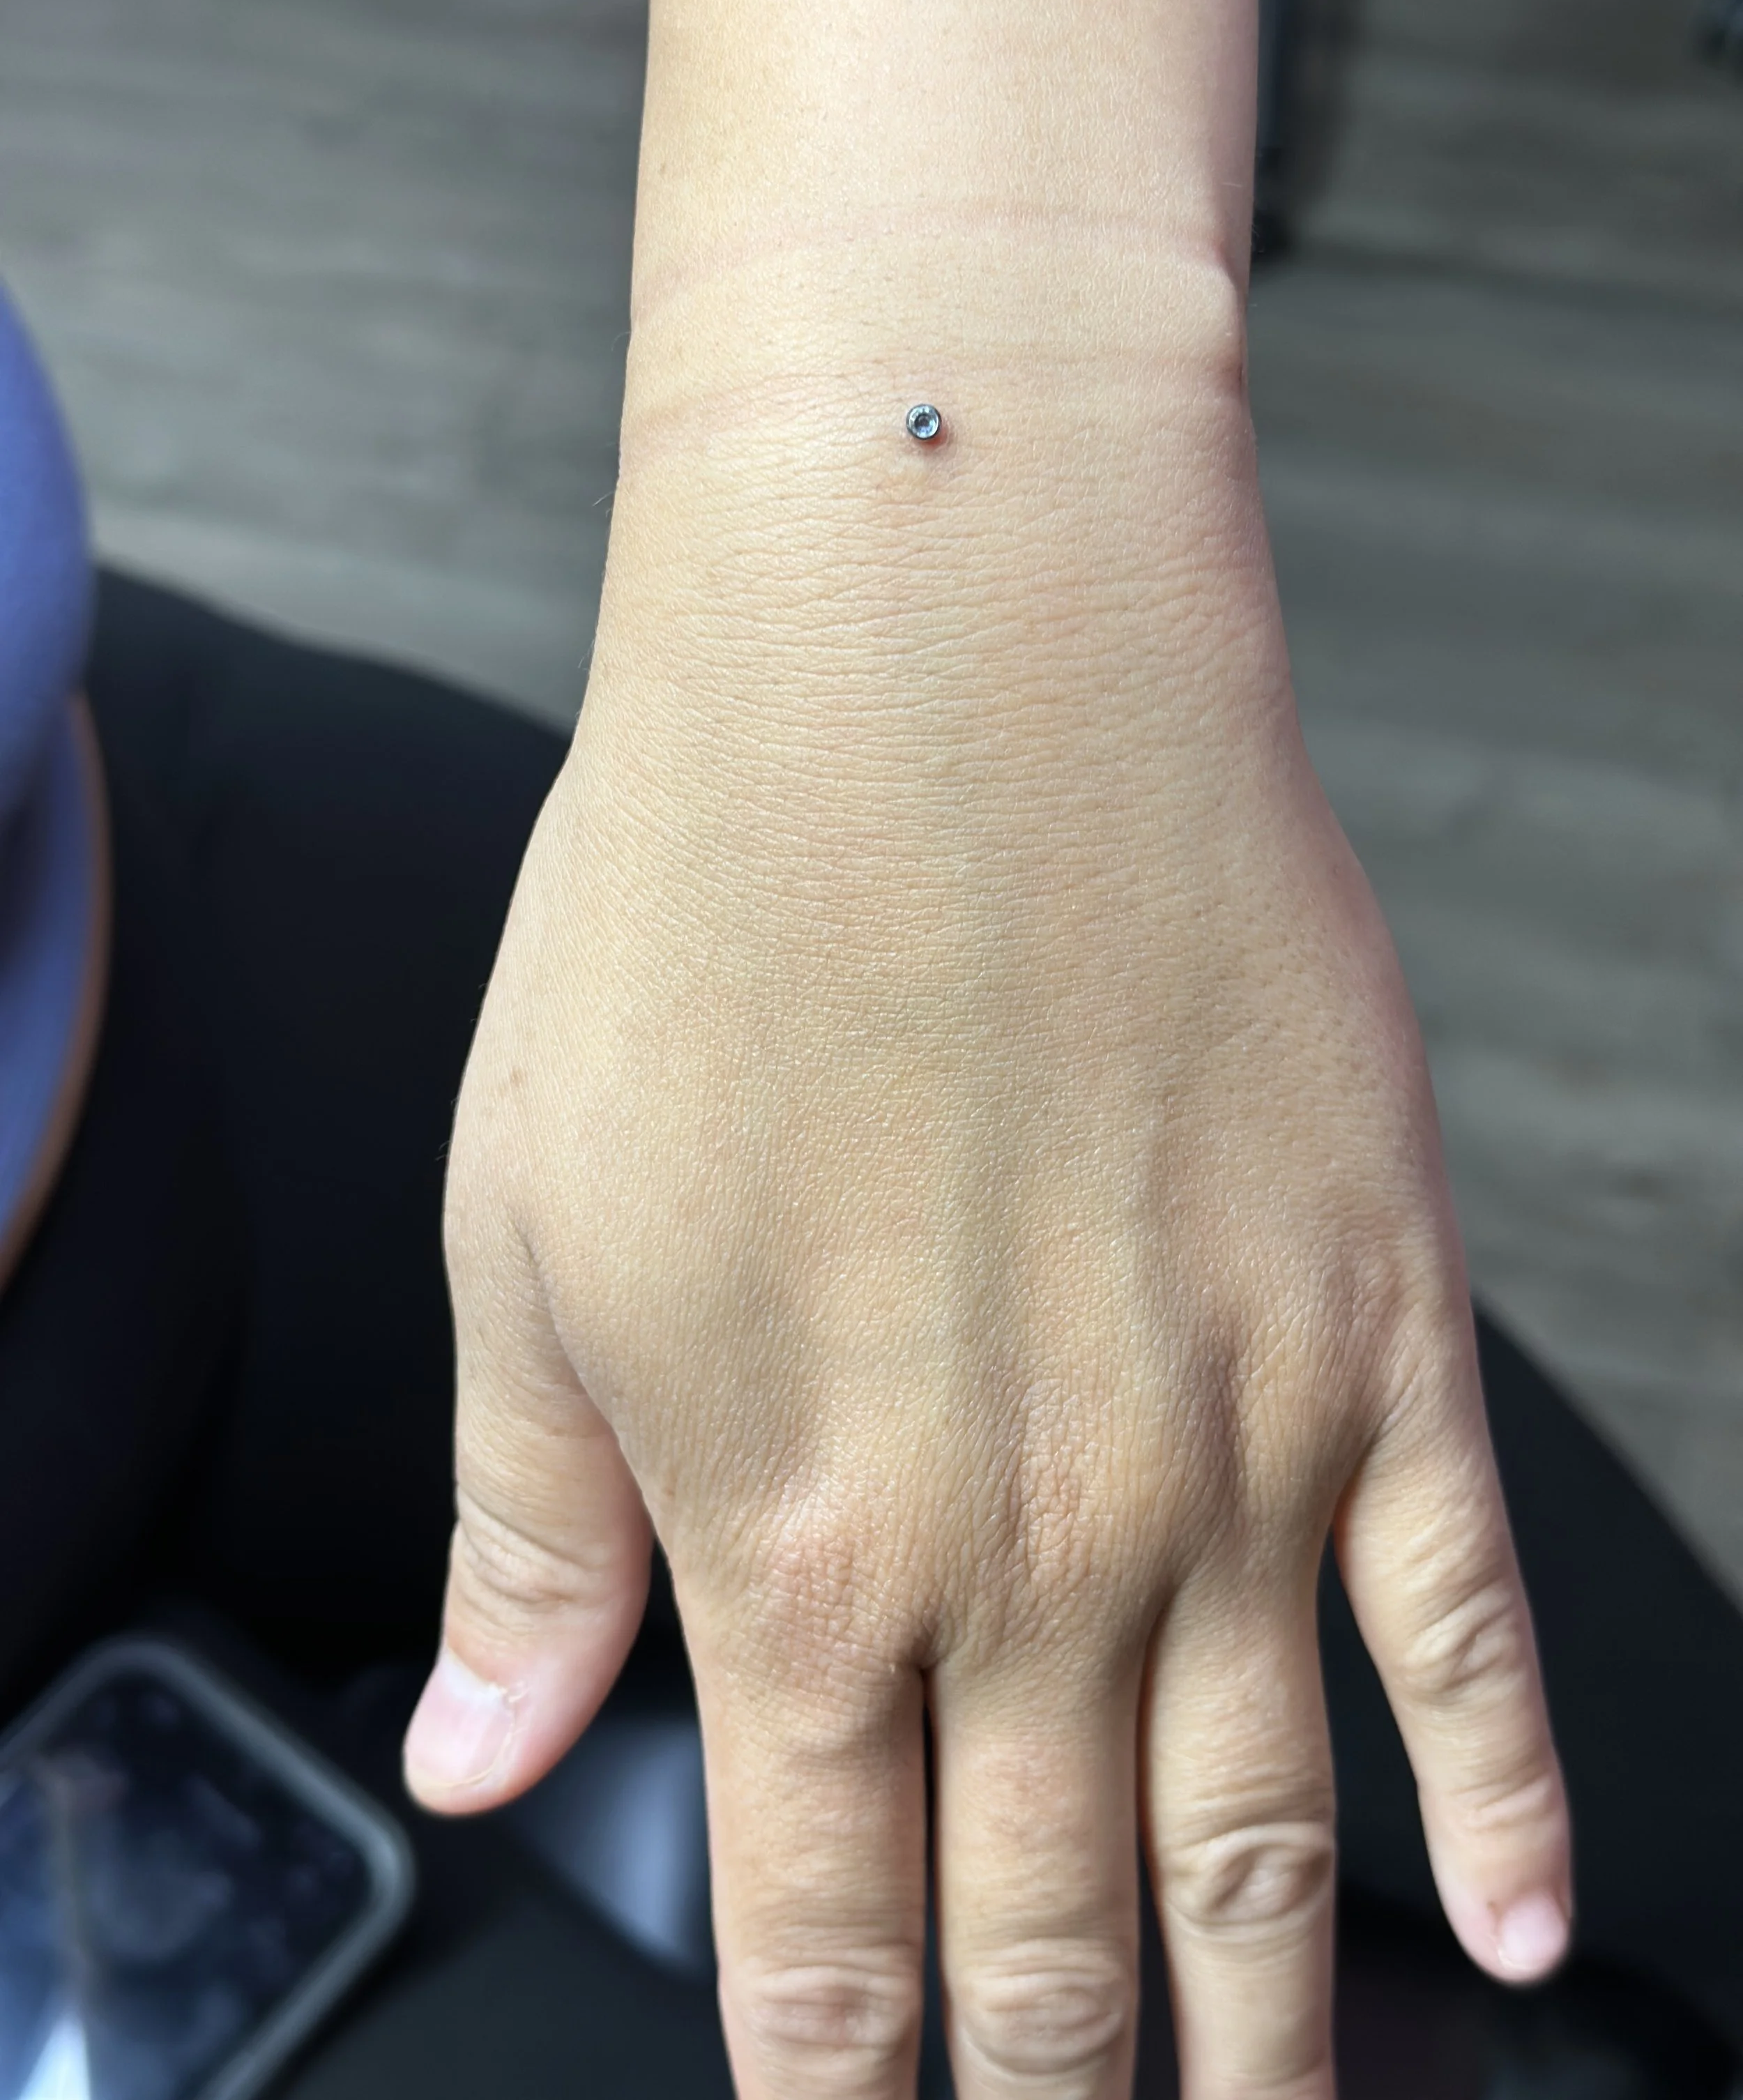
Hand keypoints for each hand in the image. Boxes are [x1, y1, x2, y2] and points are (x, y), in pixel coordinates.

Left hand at [405, 293, 1569, 2098]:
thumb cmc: (706, 913)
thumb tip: (480, 1751)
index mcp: (794, 1540)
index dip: (842, 2086)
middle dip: (1045, 2099)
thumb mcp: (530, 1233)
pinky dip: (1494, 1806)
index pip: (825, 1929)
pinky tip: (1498, 1924)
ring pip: (1261, 1851)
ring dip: (1257, 2037)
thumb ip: (533, 1533)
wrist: (935, 669)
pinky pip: (1462, 1632)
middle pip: (1053, 1939)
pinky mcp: (1373, 1330)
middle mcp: (1031, 1546)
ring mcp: (1231, 1455)